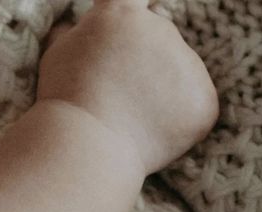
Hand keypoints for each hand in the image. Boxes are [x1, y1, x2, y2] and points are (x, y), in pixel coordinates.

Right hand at [36, 0, 218, 173]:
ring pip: (180, 74)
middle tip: (117, 94)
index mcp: (123, 14)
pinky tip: (149, 135)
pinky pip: (195, 107)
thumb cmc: (65, 102)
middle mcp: (162, 30)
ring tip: (131, 120)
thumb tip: (80, 25)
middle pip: (159, 39)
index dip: (136, 8)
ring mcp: (188, 65)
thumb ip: (75, 32)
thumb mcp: (57, 53)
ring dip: (163, 92)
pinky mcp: (204, 101)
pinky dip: (178, 122)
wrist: (86, 148)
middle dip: (144, 61)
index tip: (138, 13)